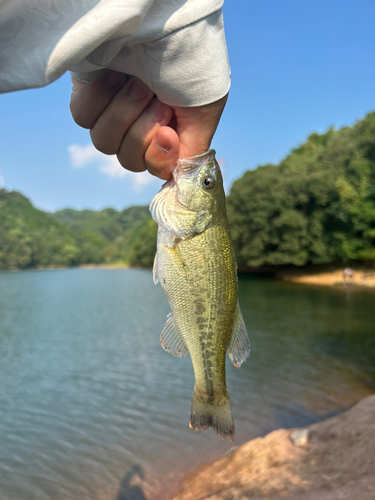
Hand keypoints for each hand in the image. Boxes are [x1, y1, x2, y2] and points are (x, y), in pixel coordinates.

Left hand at [70, 70, 226, 179]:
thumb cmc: (189, 60)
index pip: (154, 170)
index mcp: (168, 134)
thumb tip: (177, 186)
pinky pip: (83, 118)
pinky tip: (114, 75)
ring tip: (138, 82)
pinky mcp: (88, 95)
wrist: (161, 18)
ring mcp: (113, 112)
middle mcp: (140, 126)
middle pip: (128, 160)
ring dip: (123, 112)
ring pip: (104, 143)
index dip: (157, 159)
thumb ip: (192, 153)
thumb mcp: (204, 111)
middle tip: (156, 97)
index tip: (167, 132)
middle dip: (142, 130)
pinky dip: (99, 98)